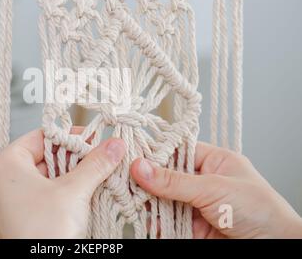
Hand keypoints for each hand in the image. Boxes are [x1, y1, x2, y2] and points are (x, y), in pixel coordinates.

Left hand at [0, 128, 125, 237]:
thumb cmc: (45, 233)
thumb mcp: (75, 190)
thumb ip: (95, 163)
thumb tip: (113, 145)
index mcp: (4, 164)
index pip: (41, 137)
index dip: (69, 137)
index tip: (92, 140)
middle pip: (40, 156)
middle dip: (70, 158)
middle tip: (94, 158)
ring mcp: (2, 202)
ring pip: (39, 177)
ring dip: (65, 175)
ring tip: (88, 177)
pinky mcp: (11, 218)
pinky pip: (34, 195)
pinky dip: (54, 192)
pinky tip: (74, 195)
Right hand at [130, 142, 301, 238]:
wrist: (275, 248)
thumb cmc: (260, 210)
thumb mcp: (214, 188)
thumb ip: (174, 181)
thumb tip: (141, 167)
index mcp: (214, 161)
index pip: (177, 151)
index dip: (155, 154)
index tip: (132, 157)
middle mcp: (203, 181)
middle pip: (166, 176)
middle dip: (147, 179)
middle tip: (125, 179)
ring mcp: (196, 205)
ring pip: (164, 199)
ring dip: (148, 201)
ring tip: (129, 198)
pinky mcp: (192, 227)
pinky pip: (167, 221)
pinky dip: (154, 221)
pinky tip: (144, 218)